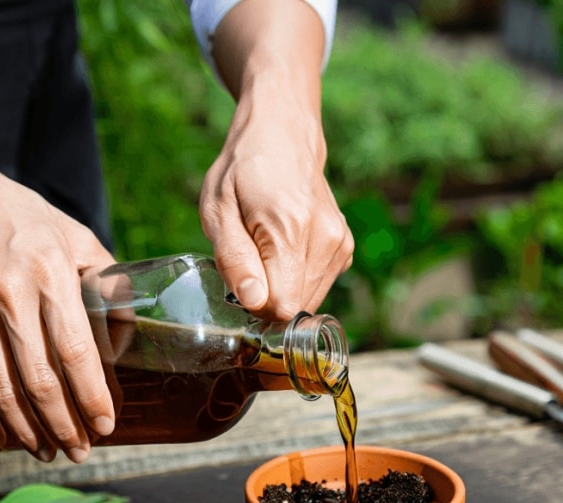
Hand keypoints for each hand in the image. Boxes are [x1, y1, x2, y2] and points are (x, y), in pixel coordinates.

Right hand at [0, 152, 117, 462]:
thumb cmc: (24, 220)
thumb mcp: (76, 237)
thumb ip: (106, 283)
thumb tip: (129, 335)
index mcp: (50, 272)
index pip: (75, 350)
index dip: (91, 396)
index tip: (105, 426)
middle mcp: (9, 293)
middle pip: (38, 380)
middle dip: (62, 426)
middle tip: (78, 451)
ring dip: (24, 431)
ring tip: (45, 450)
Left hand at [201, 0, 353, 320]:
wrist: (284, 134)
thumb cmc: (241, 169)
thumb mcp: (217, 209)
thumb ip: (234, 258)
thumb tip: (253, 302)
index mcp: (290, 231)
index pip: (279, 307)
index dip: (253, 304)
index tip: (239, 280)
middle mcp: (325, 241)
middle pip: (294, 308)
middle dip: (266, 296)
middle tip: (249, 258)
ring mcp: (340, 245)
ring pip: (306, 300)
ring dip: (281, 286)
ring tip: (266, 248)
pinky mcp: (345, 247)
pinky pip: (317, 285)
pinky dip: (296, 277)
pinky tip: (284, 248)